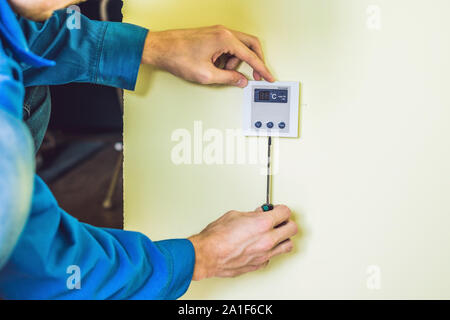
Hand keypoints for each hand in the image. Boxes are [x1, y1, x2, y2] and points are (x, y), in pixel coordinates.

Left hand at [141, 25, 274, 87]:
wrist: (160, 48)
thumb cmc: (178, 56)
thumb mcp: (207, 75)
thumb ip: (228, 78)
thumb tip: (241, 80)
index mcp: (225, 39)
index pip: (251, 56)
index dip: (262, 69)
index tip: (269, 77)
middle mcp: (223, 32)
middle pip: (250, 45)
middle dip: (255, 62)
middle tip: (256, 75)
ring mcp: (217, 32)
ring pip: (238, 47)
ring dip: (235, 62)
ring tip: (219, 71)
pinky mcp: (211, 36)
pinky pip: (227, 47)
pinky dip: (226, 58)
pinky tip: (214, 66)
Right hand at [188, 205, 297, 279]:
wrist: (208, 255)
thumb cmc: (217, 237)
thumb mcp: (235, 215)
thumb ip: (251, 215)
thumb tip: (257, 214)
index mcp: (263, 223)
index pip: (285, 212)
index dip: (281, 209)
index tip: (277, 209)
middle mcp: (268, 239)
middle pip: (292, 229)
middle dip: (286, 222)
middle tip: (279, 220)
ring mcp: (265, 254)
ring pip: (288, 245)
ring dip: (283, 238)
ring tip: (275, 234)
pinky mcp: (259, 264)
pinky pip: (273, 256)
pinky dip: (270, 251)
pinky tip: (263, 246)